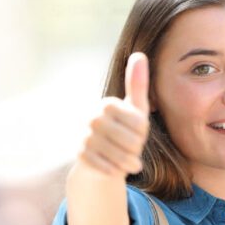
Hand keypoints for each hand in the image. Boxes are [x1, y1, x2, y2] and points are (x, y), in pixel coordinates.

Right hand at [77, 52, 150, 176]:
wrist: (102, 156)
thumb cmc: (125, 129)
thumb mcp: (136, 109)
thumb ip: (138, 84)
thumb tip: (139, 54)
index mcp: (108, 104)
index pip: (139, 123)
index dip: (143, 132)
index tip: (139, 132)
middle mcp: (93, 118)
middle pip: (131, 141)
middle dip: (137, 149)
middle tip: (134, 150)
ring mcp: (85, 137)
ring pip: (118, 156)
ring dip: (129, 163)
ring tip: (132, 163)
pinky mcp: (80, 155)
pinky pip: (105, 167)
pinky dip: (115, 171)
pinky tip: (117, 169)